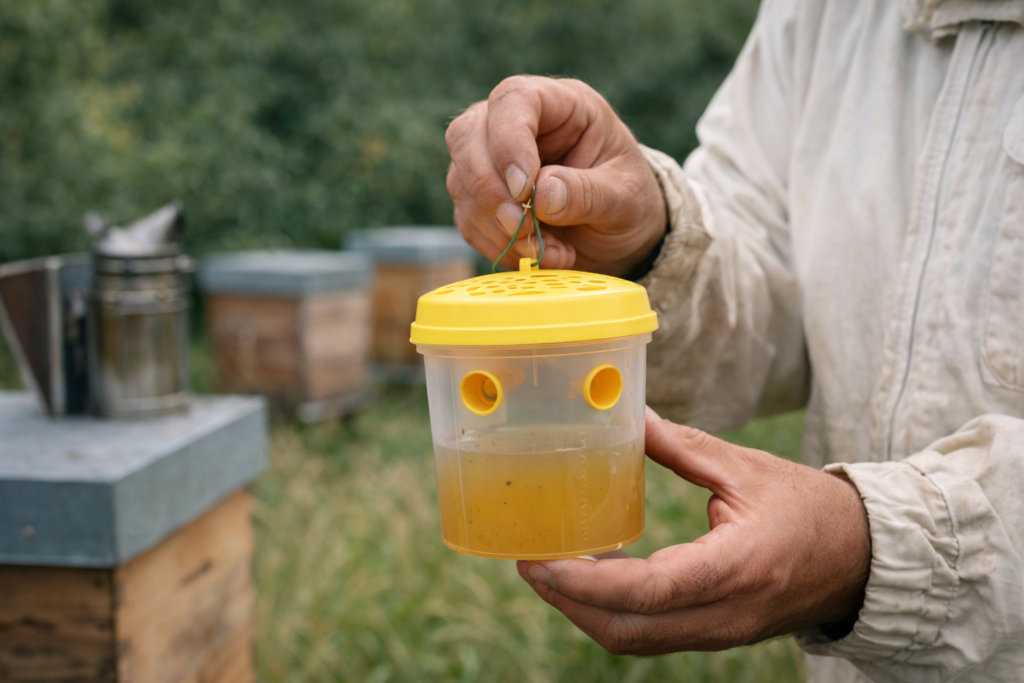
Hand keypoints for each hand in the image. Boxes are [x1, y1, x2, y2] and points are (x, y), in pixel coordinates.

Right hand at [445, 76, 666, 275]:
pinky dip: (496, 245)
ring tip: (547, 253)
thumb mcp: (625, 198)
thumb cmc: (630, 201)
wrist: (619, 235)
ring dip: (496, 227)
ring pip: (460, 182)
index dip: (508, 141)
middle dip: (489, 191)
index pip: (514, 99)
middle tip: (524, 230)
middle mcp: (519, 125)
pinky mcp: (482, 199)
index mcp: (561, 105)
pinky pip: (467, 219)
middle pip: (467, 135)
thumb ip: (588, 193)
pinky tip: (535, 257)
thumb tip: (540, 194)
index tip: (523, 189)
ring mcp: (493, 160)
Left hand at [516, 408, 870, 654]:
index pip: (647, 591)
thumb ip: (683, 446)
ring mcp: (722, 633)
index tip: (540, 560)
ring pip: (635, 642)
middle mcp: (725, 612)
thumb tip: (630, 416)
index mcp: (735, 567)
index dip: (585, 581)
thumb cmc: (810, 508)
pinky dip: (613, 616)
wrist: (864, 559)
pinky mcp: (718, 635)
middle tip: (530, 561)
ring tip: (550, 571)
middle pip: (628, 631)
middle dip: (569, 603)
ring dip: (585, 614)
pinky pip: (652, 638)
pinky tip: (593, 582)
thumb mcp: (747, 468)